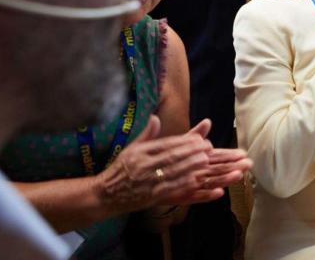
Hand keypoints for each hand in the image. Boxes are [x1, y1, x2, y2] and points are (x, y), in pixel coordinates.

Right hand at [96, 117, 231, 213]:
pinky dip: (183, 185)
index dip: (184, 141)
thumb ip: (146, 134)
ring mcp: (146, 181)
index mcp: (140, 152)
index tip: (200, 139)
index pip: (166, 144)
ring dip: (191, 167)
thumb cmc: (121, 169)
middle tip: (209, 147)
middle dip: (192, 152)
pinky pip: (169, 189)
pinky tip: (196, 181)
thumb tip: (155, 117)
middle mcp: (143, 165)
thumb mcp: (131, 149)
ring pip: (172, 172)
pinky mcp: (149, 196)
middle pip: (171, 157)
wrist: (105, 194)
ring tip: (206, 161)